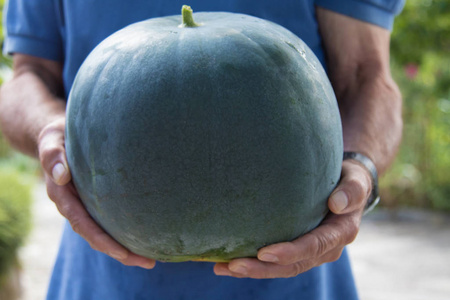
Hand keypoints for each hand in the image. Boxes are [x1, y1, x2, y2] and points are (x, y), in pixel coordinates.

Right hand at [38, 117, 155, 268]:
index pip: (82, 223)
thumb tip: (61, 175)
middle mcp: (75, 206)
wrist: (59, 136)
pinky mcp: (98, 200)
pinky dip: (126, 231)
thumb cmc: (56, 137)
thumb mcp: (51, 141)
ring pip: (106, 232)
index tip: (122, 252)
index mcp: (63, 196)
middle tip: (148, 262)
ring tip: (152, 259)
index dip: (101, 239)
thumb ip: (53, 156)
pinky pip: (111, 220)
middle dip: (121, 252)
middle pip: (97, 235)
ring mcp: (87, 205)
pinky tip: (146, 237)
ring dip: (127, 247)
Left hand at [214, 160, 371, 277]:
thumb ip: (352, 190)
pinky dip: (253, 264)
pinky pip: (275, 261)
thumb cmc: (348, 180)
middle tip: (233, 265)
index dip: (289, 252)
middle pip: (292, 265)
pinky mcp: (297, 248)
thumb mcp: (356, 180)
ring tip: (222, 268)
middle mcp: (325, 248)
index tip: (263, 252)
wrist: (346, 189)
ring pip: (280, 268)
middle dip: (262, 268)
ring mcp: (310, 252)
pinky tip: (226, 263)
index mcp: (340, 233)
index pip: (313, 246)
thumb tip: (337, 203)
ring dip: (253, 270)